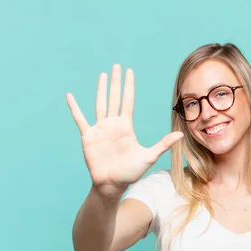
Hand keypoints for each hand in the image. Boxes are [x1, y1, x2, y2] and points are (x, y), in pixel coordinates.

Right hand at [66, 64, 182, 195]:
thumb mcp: (149, 156)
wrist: (112, 184)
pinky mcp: (88, 137)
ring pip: (100, 104)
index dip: (128, 86)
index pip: (128, 101)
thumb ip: (163, 144)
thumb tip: (180, 134)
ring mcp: (100, 129)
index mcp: (126, 126)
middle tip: (116, 66)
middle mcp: (113, 124)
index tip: (129, 72)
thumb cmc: (130, 172)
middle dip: (116, 82)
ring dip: (100, 90)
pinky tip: (70, 96)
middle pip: (114, 98)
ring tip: (102, 75)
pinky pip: (80, 119)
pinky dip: (75, 108)